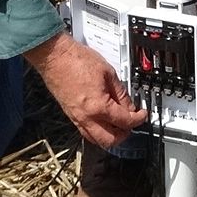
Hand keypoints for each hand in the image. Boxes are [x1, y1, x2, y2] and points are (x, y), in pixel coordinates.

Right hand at [26, 32, 144, 148]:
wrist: (54, 56)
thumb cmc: (76, 60)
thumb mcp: (108, 72)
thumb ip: (121, 92)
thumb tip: (129, 105)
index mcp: (98, 106)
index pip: (125, 121)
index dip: (138, 119)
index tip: (142, 115)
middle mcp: (86, 117)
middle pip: (110, 140)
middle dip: (124, 134)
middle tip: (131, 123)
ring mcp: (76, 118)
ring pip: (96, 140)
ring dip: (110, 136)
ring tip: (118, 124)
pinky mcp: (70, 115)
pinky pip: (86, 132)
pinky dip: (98, 131)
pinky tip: (103, 121)